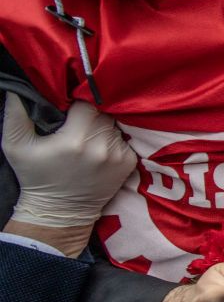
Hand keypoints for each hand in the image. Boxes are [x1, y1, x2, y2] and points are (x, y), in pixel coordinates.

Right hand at [4, 94, 136, 227]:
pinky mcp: (129, 162)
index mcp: (76, 139)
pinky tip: (98, 148)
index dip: (79, 101)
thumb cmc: (36, 176)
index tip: (70, 108)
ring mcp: (118, 155)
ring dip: (103, 126)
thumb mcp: (16, 146)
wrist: (60, 211)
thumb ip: (16, 116)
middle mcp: (102, 145)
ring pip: (115, 124)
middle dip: (92, 113)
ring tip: (87, 136)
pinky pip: (124, 138)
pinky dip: (113, 139)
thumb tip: (16, 90)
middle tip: (77, 122)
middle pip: (103, 112)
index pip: (87, 103)